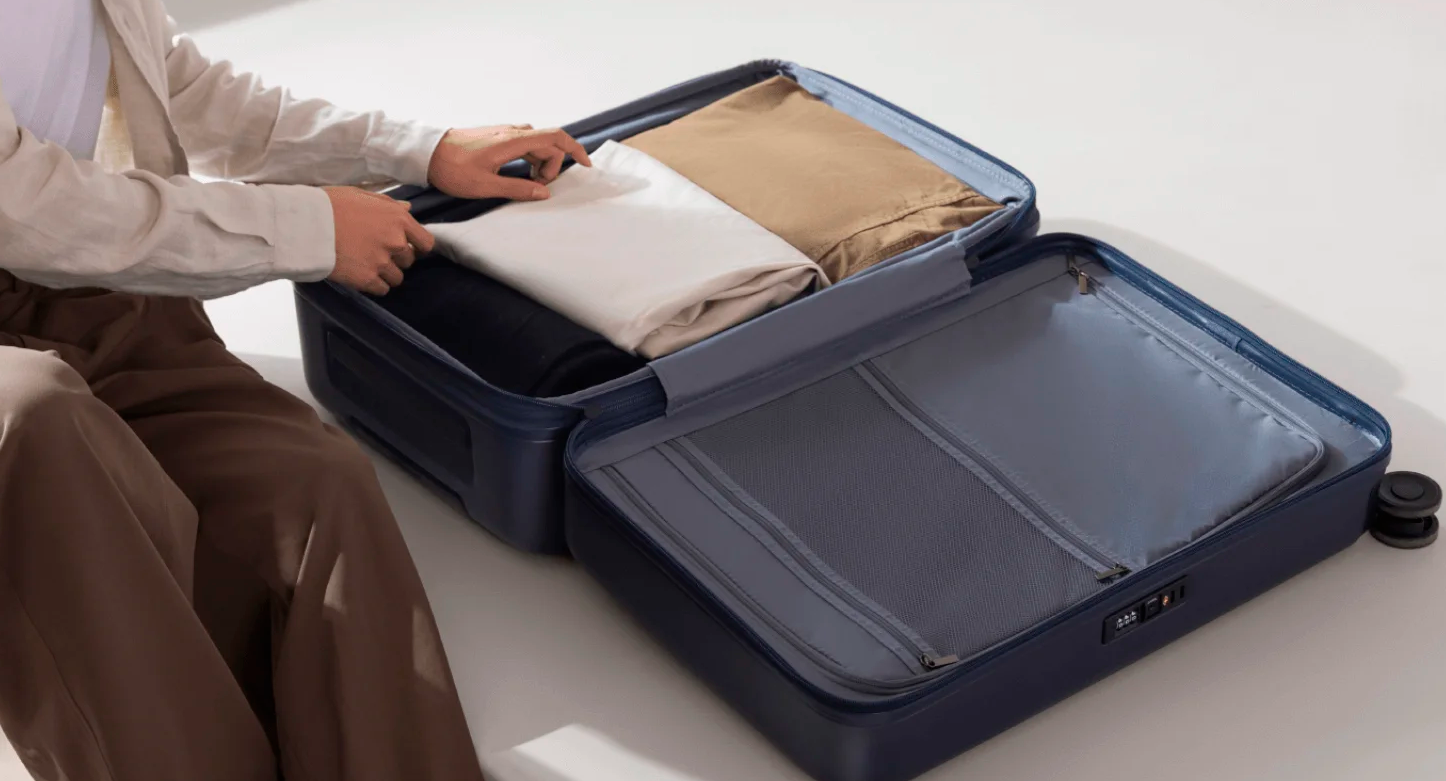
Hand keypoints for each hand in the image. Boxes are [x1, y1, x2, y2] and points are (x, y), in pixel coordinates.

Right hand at [324, 187, 434, 295]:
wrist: (305, 224)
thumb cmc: (329, 205)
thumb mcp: (361, 195)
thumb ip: (388, 204)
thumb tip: (407, 208)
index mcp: (398, 219)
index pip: (425, 242)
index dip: (417, 246)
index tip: (408, 247)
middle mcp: (395, 241)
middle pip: (408, 260)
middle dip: (396, 258)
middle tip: (376, 253)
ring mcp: (382, 262)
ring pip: (396, 278)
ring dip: (386, 274)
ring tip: (367, 264)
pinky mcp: (367, 279)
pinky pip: (382, 289)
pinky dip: (374, 286)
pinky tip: (362, 276)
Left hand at [426, 125, 591, 200]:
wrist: (427, 153)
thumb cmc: (452, 169)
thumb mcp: (486, 186)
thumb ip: (518, 188)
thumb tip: (544, 192)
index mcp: (513, 141)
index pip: (555, 138)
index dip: (575, 149)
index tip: (585, 165)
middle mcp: (512, 132)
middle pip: (549, 143)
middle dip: (553, 165)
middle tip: (540, 186)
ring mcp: (505, 132)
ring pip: (537, 144)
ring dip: (541, 163)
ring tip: (529, 182)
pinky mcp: (497, 137)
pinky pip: (525, 144)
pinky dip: (530, 158)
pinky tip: (519, 173)